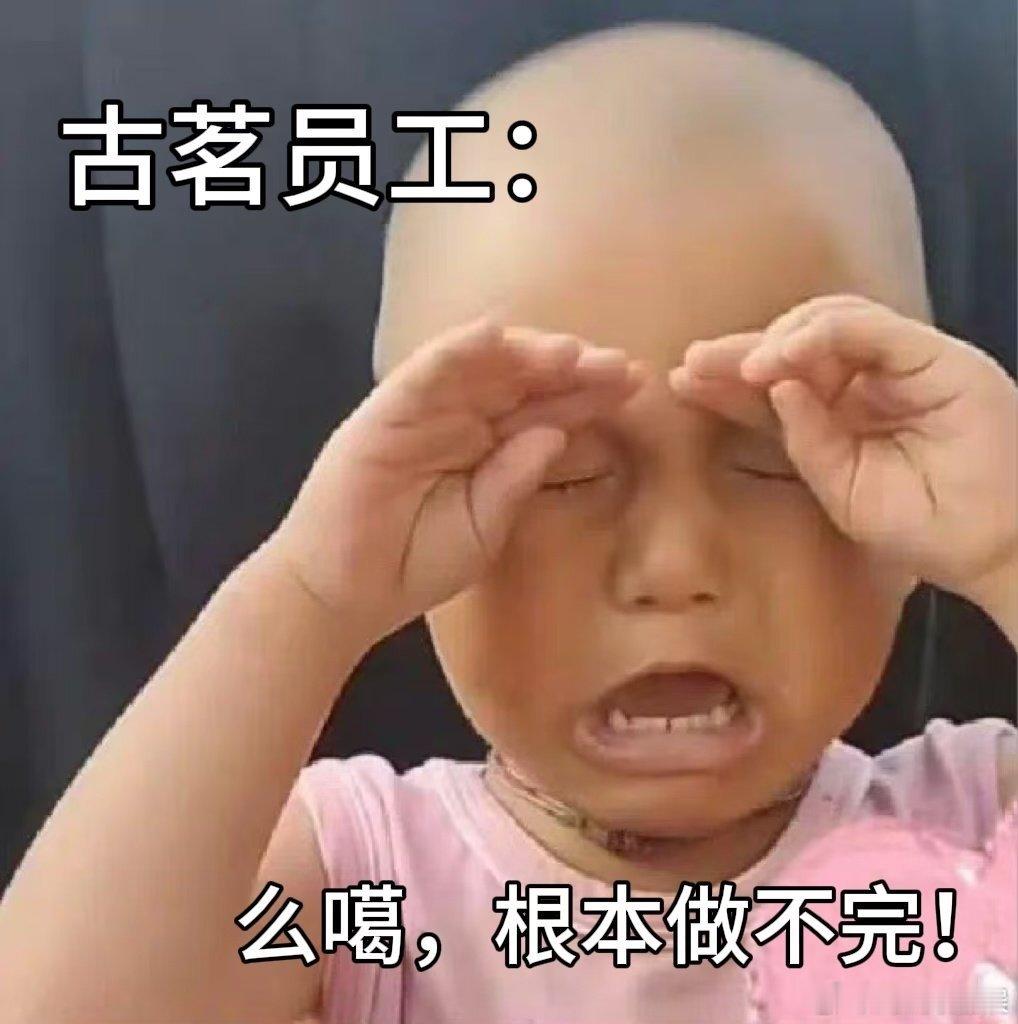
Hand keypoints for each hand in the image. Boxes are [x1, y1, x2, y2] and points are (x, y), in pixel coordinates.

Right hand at [272, 315, 643, 642]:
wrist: (346, 592)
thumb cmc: (415, 563)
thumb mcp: (484, 527)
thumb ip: (516, 481)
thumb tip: (556, 433)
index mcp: (488, 446)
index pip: (543, 410)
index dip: (586, 396)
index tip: (632, 385)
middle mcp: (461, 418)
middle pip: (522, 380)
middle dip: (571, 370)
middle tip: (620, 365)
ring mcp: (425, 410)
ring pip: (482, 367)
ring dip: (526, 354)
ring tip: (574, 352)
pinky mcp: (388, 412)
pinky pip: (424, 373)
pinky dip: (456, 350)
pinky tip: (495, 334)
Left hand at [670, 295, 1017, 610]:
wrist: (994, 548)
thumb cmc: (921, 529)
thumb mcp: (843, 491)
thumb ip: (805, 443)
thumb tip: (771, 388)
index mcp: (843, 414)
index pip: (778, 385)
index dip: (731, 382)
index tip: (684, 383)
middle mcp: (868, 381)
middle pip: (796, 348)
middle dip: (741, 353)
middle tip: (693, 363)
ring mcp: (903, 364)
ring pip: (828, 324)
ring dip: (777, 340)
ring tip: (739, 368)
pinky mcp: (935, 356)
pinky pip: (869, 329)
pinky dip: (822, 335)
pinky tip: (780, 358)